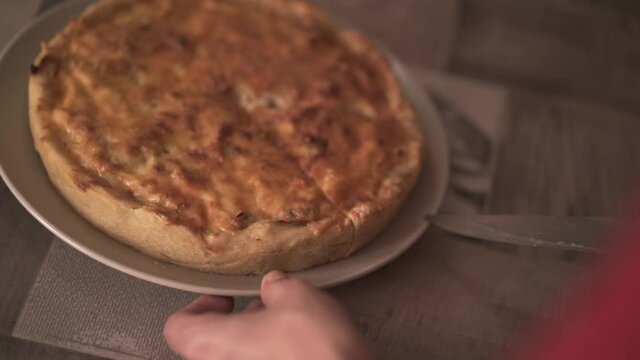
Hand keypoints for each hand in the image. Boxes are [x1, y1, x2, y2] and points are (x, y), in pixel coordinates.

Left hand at [164, 271, 370, 359]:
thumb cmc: (315, 350)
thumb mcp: (295, 295)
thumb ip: (275, 287)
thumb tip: (274, 287)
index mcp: (211, 345)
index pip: (178, 326)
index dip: (200, 305)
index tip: (225, 298)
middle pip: (210, 344)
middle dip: (239, 322)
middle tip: (263, 310)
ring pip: (235, 358)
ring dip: (256, 342)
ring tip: (287, 328)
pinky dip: (271, 356)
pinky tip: (298, 349)